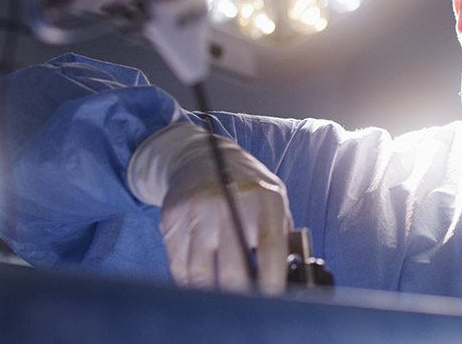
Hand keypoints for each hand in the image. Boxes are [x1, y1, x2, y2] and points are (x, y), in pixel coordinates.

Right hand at [128, 124, 292, 293]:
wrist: (201, 156)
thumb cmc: (247, 186)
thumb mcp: (274, 198)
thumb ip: (282, 234)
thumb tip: (290, 276)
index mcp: (264, 199)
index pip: (270, 250)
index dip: (272, 282)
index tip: (273, 300)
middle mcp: (228, 204)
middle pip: (233, 271)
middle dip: (242, 296)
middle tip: (247, 304)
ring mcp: (196, 212)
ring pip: (201, 275)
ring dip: (213, 294)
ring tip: (224, 298)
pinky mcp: (172, 220)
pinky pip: (180, 268)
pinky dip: (191, 284)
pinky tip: (203, 284)